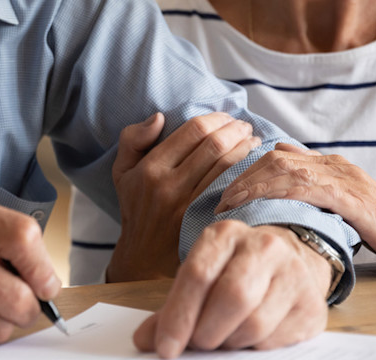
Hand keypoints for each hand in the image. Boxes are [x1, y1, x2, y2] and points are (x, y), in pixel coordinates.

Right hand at [106, 112, 259, 281]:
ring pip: (226, 167)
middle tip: (244, 126)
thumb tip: (159, 117)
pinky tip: (252, 166)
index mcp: (150, 168)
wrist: (143, 259)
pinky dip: (245, 174)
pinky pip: (231, 190)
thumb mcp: (122, 172)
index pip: (192, 131)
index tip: (226, 117)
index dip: (215, 118)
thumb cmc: (137, 208)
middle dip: (235, 130)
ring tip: (252, 141)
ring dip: (245, 148)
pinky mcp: (204, 221)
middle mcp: (169, 186)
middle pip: (213, 145)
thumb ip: (133, 139)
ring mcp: (188, 206)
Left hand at [134, 222, 331, 357]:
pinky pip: (276, 340)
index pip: (197, 275)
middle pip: (232, 297)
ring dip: (231, 343)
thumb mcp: (202, 278)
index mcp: (225, 235)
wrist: (291, 262)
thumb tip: (144, 340)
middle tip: (199, 344)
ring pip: (255, 323)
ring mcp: (293, 273)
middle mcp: (263, 246)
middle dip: (207, 332)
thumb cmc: (235, 272)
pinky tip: (250, 339)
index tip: (165, 348)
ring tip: (224, 339)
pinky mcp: (312, 305)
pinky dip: (255, 348)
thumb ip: (172, 308)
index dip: (178, 317)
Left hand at [215, 143, 375, 275]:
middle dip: (241, 175)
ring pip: (286, 168)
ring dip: (252, 184)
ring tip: (229, 204)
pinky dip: (278, 193)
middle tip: (217, 198)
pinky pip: (308, 187)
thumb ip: (316, 198)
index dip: (246, 169)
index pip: (277, 156)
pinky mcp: (351, 197)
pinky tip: (260, 205)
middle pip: (275, 157)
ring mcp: (343, 178)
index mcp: (330, 166)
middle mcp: (333, 165)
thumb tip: (278, 201)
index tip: (223, 190)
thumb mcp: (342, 209)